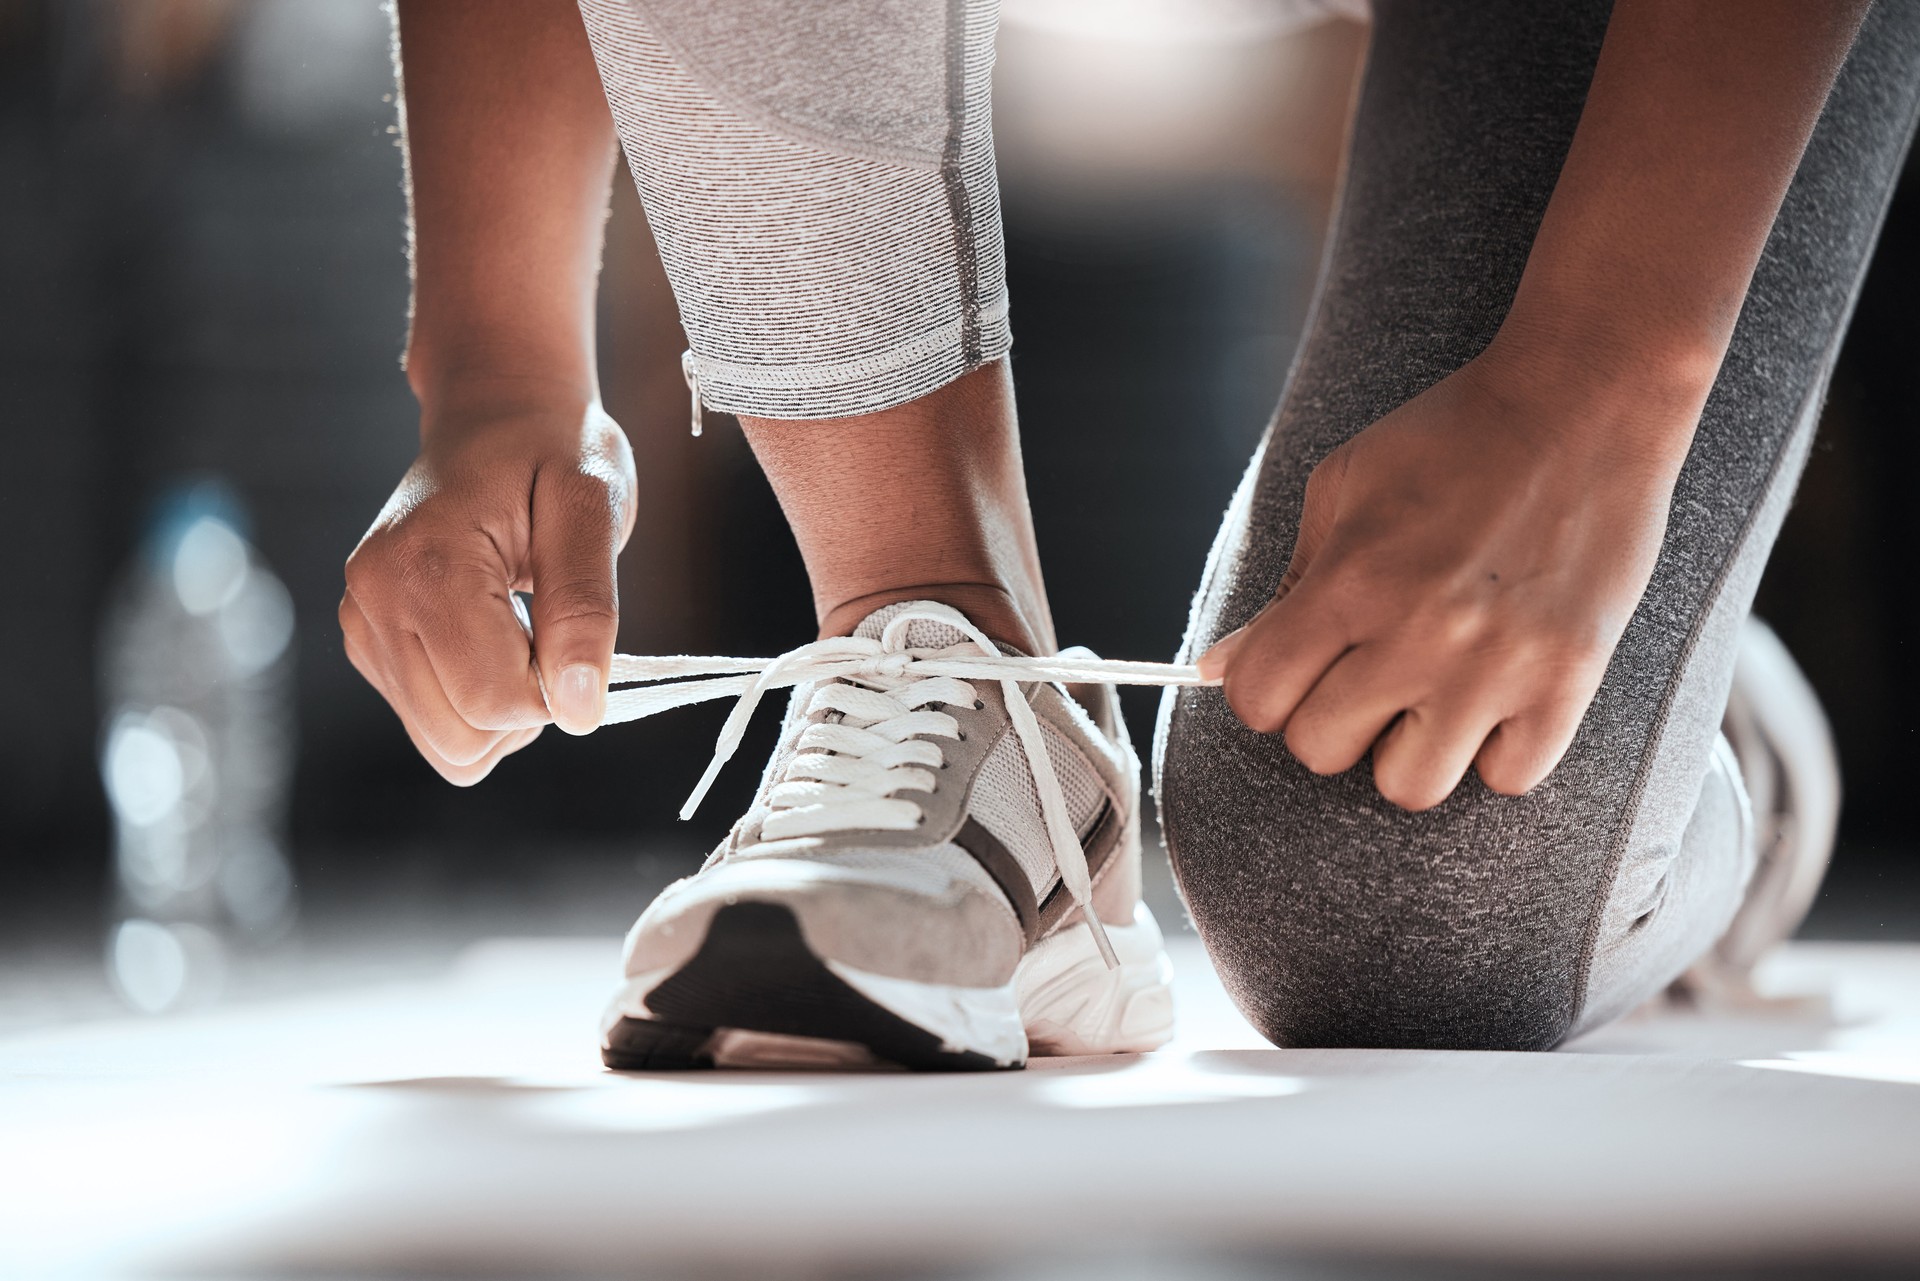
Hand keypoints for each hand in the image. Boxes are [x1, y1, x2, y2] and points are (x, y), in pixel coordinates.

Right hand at [341, 389, 635, 783]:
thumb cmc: (553, 449)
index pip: (494, 701)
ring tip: (522, 628)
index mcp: (423, 567)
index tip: (573, 630)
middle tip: (549, 628)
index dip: (556, 690)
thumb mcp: (592, 506)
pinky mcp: (370, 645)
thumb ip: (586, 607)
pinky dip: (478, 700)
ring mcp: (363, 627)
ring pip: (448, 747)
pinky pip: (436, 724)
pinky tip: (494, 635)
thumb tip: (579, 709)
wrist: (497, 415)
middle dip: (527, 707)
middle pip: (464, 739)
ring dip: (504, 711)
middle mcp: (372, 602)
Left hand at [1199, 351, 1686, 810]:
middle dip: (1329, 718)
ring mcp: (1498, 666)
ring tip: (1429, 695)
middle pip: (1321, 750)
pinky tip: (1495, 696)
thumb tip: (1220, 668)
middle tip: (1365, 674)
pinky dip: (1495, 751)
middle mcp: (1419, 635)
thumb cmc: (1452, 438)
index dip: (1264, 690)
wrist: (1586, 401)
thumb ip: (1285, 584)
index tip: (1294, 669)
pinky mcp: (1570, 681)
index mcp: (1352, 581)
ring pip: (1410, 786)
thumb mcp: (1344, 487)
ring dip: (1407, 749)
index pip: (1258, 698)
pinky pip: (1508, 778)